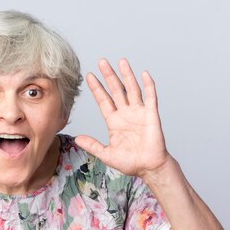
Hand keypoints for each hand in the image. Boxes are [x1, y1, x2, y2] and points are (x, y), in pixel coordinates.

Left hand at [75, 58, 171, 177]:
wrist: (149, 168)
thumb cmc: (130, 162)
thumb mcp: (107, 154)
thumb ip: (93, 145)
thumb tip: (77, 138)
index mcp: (114, 121)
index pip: (103, 100)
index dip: (97, 88)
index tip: (89, 76)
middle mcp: (126, 113)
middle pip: (116, 90)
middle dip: (109, 76)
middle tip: (102, 61)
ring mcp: (139, 113)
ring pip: (132, 89)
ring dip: (127, 75)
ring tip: (121, 61)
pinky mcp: (151, 115)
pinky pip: (150, 97)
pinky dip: (148, 85)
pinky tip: (144, 74)